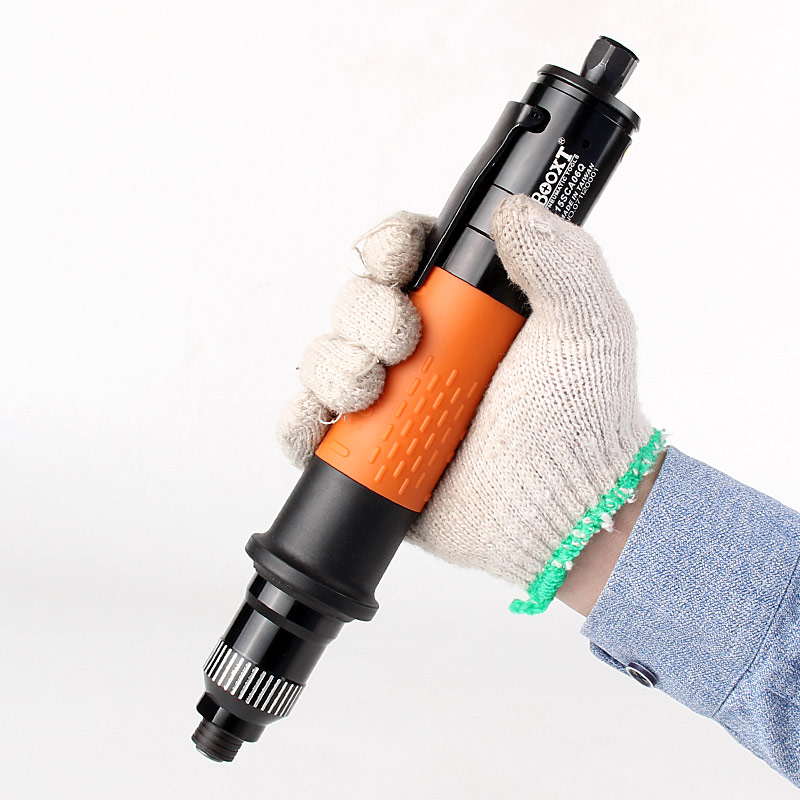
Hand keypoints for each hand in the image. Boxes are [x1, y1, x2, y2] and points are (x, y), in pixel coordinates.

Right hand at [277, 196, 663, 614]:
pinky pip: (308, 426)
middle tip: (404, 342)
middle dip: (366, 314)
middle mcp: (420, 349)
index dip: (388, 247)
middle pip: (355, 303)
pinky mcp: (369, 453)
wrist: (563, 508)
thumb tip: (514, 210)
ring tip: (374, 390)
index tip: (397, 261)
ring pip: (324, 358)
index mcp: (463, 309)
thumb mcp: (589, 324)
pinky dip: (301, 420)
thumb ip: (560, 258)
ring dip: (335, 366)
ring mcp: (390, 401)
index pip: (405, 256)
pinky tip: (328, 420)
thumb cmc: (581, 418)